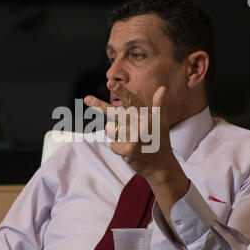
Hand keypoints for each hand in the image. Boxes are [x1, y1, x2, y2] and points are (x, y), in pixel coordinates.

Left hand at [85, 80, 189, 247]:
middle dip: (100, 105)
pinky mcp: (130, 148)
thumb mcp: (161, 123)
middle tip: (86, 99)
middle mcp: (142, 124)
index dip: (121, 91)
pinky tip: (129, 152)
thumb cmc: (160, 143)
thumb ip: (158, 106)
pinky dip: (118, 149)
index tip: (109, 81)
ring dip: (114, 134)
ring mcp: (136, 136)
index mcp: (148, 116)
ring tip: (128, 140)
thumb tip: (162, 88)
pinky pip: (113, 145)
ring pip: (111, 130)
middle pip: (116, 113)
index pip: (132, 100)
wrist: (162, 167)